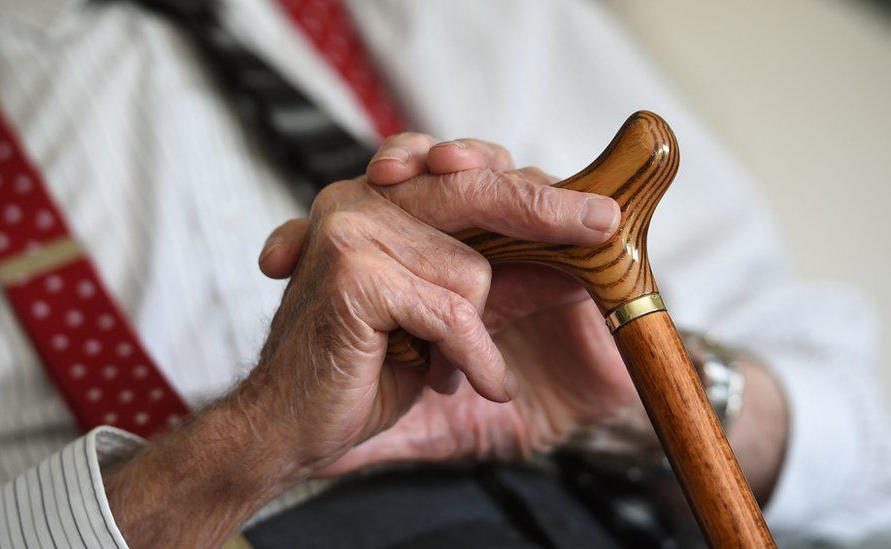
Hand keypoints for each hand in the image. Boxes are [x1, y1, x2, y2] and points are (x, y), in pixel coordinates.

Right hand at [103, 133, 616, 547]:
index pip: (464, 174)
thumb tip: (567, 256)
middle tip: (603, 224)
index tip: (591, 210)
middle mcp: (360, 199)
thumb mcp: (436, 311)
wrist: (286, 425)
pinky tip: (454, 383)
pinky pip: (451, 313)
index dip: (527, 189)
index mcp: (376, 200)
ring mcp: (352, 228)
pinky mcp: (354, 273)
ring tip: (428, 362)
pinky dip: (467, 358)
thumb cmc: (360, 367)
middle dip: (546, 211)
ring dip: (469, 335)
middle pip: (475, 189)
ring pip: (470, 270)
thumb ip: (487, 274)